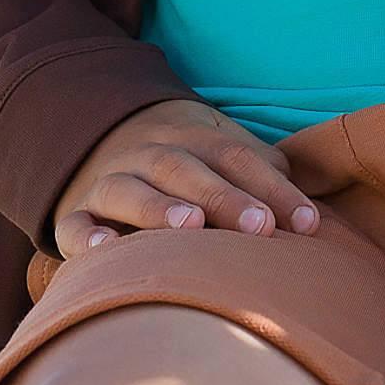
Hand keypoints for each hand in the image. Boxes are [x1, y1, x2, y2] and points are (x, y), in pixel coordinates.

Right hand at [51, 99, 320, 258]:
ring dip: (160, 207)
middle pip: (189, 170)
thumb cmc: (190, 161)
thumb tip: (311, 208)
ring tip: (191, 227)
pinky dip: (87, 236)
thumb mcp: (225, 153)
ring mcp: (110, 182)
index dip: (274, 188)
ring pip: (131, 189)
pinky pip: (74, 223)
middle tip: (260, 227)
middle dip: (227, 198)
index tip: (306, 224)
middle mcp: (152, 155)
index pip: (239, 158)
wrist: (106, 133)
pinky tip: (104, 251)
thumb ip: (265, 173)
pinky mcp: (73, 213)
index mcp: (196, 138)